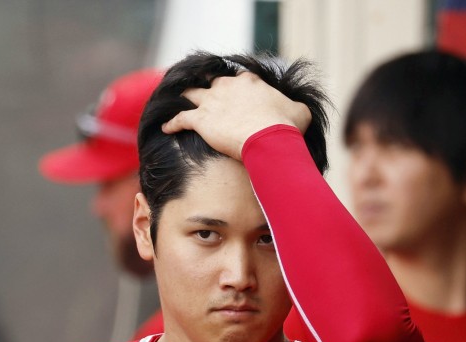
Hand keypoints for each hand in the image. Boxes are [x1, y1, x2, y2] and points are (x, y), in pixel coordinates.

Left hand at [161, 71, 311, 160]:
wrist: (268, 138)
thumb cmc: (286, 126)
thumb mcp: (300, 112)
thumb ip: (295, 108)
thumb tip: (300, 112)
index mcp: (249, 82)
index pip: (236, 79)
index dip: (234, 88)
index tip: (233, 97)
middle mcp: (227, 86)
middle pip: (211, 83)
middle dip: (207, 89)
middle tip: (204, 99)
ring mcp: (211, 102)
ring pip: (191, 94)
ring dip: (185, 99)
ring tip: (178, 103)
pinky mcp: (200, 119)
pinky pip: (179, 118)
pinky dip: (171, 123)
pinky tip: (165, 128)